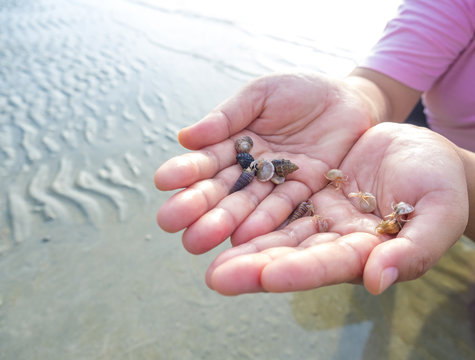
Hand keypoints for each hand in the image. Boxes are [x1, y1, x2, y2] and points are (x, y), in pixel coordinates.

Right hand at [155, 73, 373, 252]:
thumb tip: (184, 137)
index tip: (162, 181)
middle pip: (220, 190)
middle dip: (196, 206)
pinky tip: (243, 236)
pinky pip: (284, 208)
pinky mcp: (305, 193)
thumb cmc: (301, 91)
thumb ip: (228, 116)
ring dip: (222, 222)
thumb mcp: (261, 94)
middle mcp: (251, 169)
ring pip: (246, 205)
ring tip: (196, 239)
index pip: (206, 160)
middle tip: (169, 222)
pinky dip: (264, 222)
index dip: (185, 170)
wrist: (349, 99)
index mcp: (235, 143)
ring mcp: (277, 184)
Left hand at [205, 123, 468, 294]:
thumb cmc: (440, 181)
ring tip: (200, 242)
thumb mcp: (438, 211)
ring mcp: (314, 213)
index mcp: (363, 251)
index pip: (326, 266)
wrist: (422, 151)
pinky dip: (243, 199)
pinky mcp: (303, 187)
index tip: (266, 276)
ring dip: (235, 234)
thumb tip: (379, 281)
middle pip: (287, 254)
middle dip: (252, 266)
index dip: (297, 272)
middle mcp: (330, 238)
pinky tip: (216, 204)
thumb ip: (414, 248)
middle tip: (216, 276)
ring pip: (270, 227)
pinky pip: (269, 193)